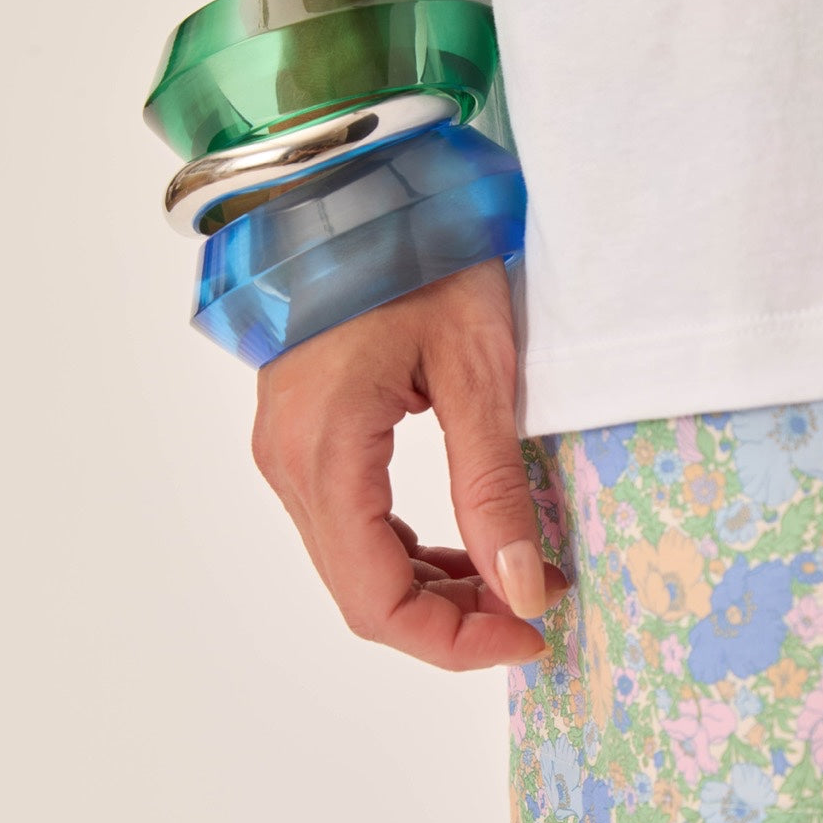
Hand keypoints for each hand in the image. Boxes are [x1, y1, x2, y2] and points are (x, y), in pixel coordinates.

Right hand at [251, 257, 568, 670]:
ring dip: (432, 588)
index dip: (455, 642)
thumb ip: (493, 487)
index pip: (376, 602)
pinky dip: (406, 550)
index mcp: (325, 452)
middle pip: (362, 594)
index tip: (531, 631)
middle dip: (453, 620)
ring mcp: (286, 449)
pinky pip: (347, 523)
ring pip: (353, 565)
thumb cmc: (416, 249)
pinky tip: (464, 542)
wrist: (355, 180)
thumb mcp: (477, 368)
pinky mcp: (301, 434)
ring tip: (514, 573)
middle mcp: (289, 464)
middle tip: (536, 602)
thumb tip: (520, 589)